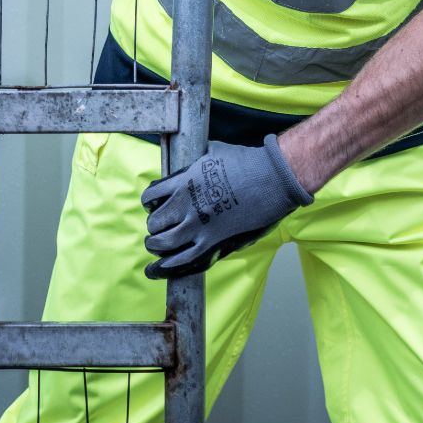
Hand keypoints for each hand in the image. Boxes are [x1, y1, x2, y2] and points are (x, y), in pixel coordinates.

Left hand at [140, 134, 311, 279]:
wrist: (272, 178)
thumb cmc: (249, 162)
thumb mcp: (216, 151)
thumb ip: (201, 159)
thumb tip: (198, 156)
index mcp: (185, 180)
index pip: (152, 196)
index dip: (150, 203)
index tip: (153, 206)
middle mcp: (186, 204)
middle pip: (155, 222)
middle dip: (154, 226)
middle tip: (159, 228)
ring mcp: (198, 226)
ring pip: (162, 243)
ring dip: (156, 246)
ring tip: (156, 247)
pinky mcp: (212, 243)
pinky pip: (181, 261)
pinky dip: (164, 268)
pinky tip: (155, 270)